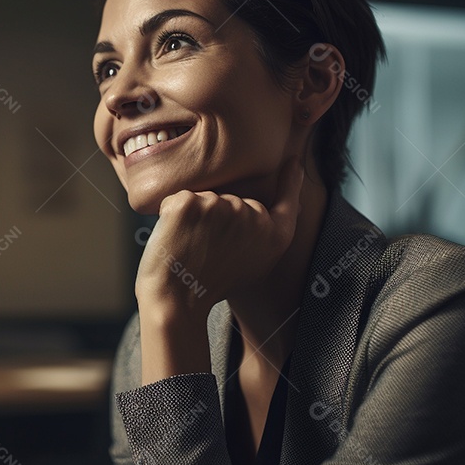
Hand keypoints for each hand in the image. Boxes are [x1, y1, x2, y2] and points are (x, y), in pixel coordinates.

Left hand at [134, 156, 304, 326]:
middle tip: (208, 251)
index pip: (288, 202)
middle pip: (233, 200)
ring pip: (205, 199)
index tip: (292, 163)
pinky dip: (172, 215)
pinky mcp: (190, 203)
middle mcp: (253, 217)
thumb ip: (264, 235)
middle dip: (218, 219)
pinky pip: (179, 199)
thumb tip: (273, 209)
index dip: (290, 183)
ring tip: (192, 248)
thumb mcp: (254, 265)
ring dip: (194, 218)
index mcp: (274, 236)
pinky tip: (176, 239)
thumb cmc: (212, 287)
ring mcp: (221, 206)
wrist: (177, 302)